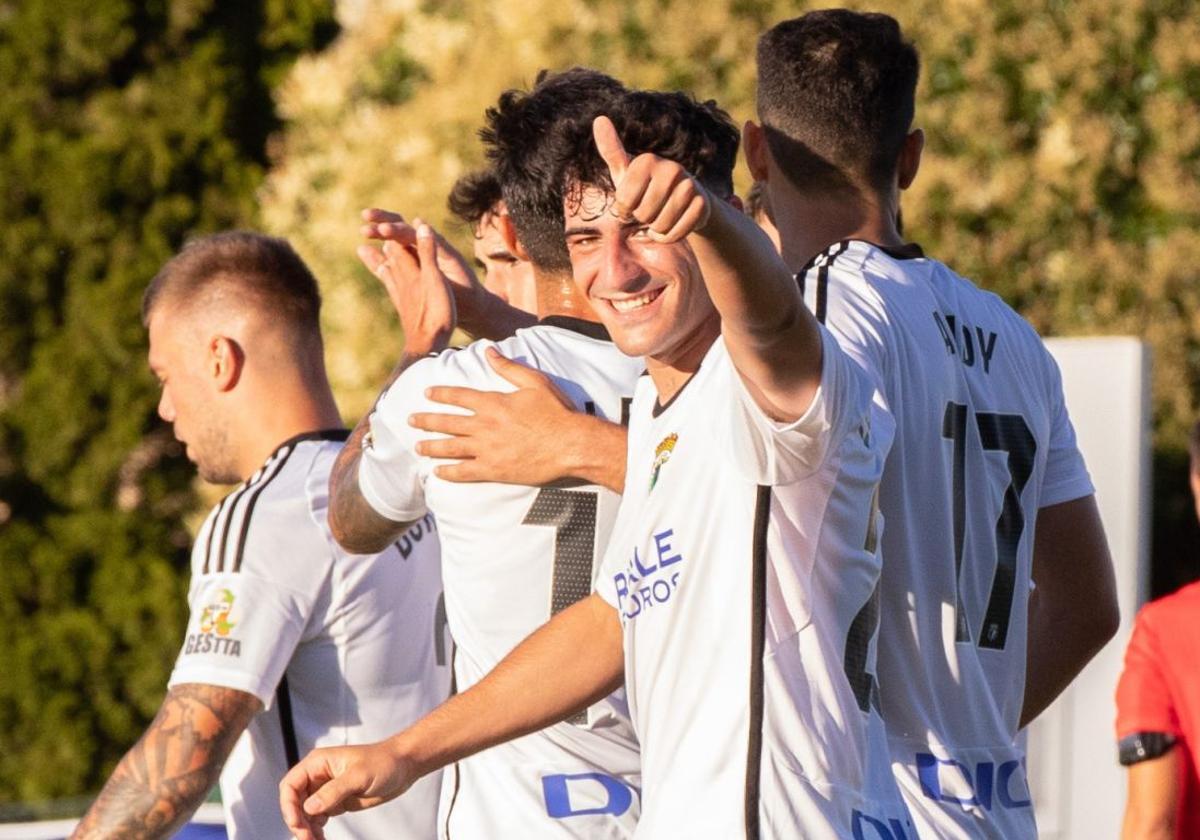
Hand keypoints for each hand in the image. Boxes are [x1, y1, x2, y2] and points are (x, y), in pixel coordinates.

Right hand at [279, 741, 417, 839]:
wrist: (403, 767)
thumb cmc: (383, 762)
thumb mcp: (358, 776)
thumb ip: (333, 791)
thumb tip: (309, 808)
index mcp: (318, 763)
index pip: (290, 784)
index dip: (288, 805)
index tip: (297, 822)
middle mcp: (318, 776)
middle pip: (295, 802)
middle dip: (297, 821)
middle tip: (307, 838)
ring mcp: (326, 790)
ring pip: (304, 813)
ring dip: (305, 829)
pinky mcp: (335, 802)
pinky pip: (317, 819)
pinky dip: (315, 831)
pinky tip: (319, 839)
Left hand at [357, 218, 454, 354]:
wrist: (428, 345)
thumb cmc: (435, 313)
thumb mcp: (435, 280)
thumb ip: (427, 253)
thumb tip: (420, 225)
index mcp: (409, 270)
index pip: (397, 244)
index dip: (389, 230)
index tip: (377, 218)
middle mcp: (401, 280)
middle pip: (389, 255)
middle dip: (382, 241)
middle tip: (368, 227)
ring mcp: (401, 294)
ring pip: (387, 270)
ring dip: (377, 258)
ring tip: (363, 250)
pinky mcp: (403, 306)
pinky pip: (390, 285)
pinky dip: (384, 276)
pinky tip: (384, 278)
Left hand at [409, 348, 582, 483]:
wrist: (571, 444)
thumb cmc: (557, 412)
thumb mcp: (535, 382)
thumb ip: (508, 367)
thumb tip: (488, 351)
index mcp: (493, 403)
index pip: (459, 396)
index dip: (441, 394)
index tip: (427, 393)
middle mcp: (485, 425)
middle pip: (447, 422)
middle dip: (426, 420)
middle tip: (411, 420)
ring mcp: (487, 450)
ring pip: (450, 448)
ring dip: (431, 446)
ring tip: (418, 447)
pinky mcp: (494, 470)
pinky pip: (464, 472)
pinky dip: (448, 472)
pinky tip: (437, 472)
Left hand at [594, 115, 710, 242]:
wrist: (681, 198)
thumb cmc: (645, 185)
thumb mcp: (625, 171)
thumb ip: (611, 150)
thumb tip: (599, 119)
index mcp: (647, 160)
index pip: (624, 202)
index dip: (624, 209)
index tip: (632, 200)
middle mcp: (671, 168)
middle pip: (643, 214)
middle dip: (642, 218)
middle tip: (649, 207)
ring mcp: (690, 186)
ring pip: (660, 224)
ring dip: (656, 228)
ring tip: (660, 215)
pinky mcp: (702, 204)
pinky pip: (676, 233)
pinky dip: (670, 236)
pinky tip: (671, 224)